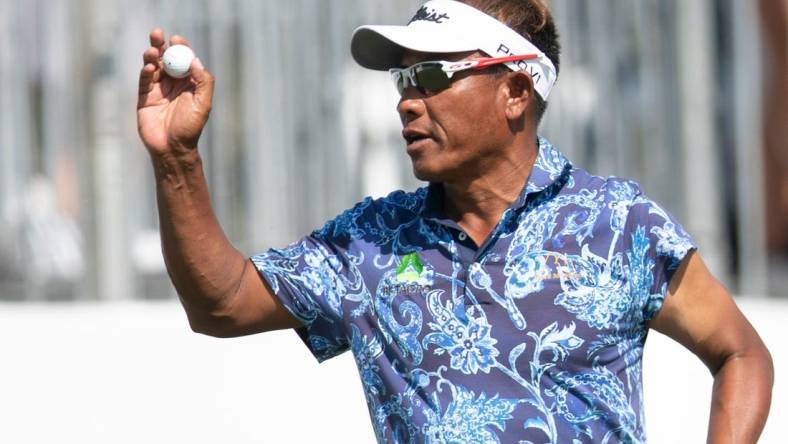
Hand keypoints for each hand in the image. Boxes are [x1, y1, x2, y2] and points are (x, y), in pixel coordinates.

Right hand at [137, 28, 213, 155]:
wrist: (172, 147)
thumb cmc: (191, 127)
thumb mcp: (203, 103)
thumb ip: (203, 81)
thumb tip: (195, 60)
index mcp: (189, 83)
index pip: (184, 59)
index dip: (180, 47)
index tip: (176, 39)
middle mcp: (173, 83)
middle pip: (166, 58)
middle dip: (161, 45)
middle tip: (158, 34)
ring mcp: (158, 89)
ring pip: (153, 66)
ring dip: (151, 55)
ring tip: (152, 50)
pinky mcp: (145, 96)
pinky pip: (144, 80)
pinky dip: (145, 71)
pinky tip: (149, 67)